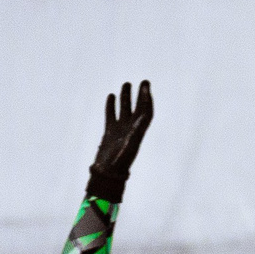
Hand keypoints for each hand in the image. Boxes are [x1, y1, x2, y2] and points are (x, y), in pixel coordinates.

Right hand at [88, 80, 153, 200]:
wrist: (107, 173)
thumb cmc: (120, 161)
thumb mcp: (131, 144)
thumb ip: (137, 130)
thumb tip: (145, 115)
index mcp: (139, 131)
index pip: (146, 111)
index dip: (147, 98)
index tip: (146, 86)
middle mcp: (131, 129)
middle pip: (138, 108)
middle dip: (140, 95)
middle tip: (143, 81)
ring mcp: (120, 130)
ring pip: (125, 110)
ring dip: (126, 97)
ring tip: (126, 84)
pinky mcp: (110, 132)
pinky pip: (111, 116)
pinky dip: (111, 106)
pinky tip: (111, 96)